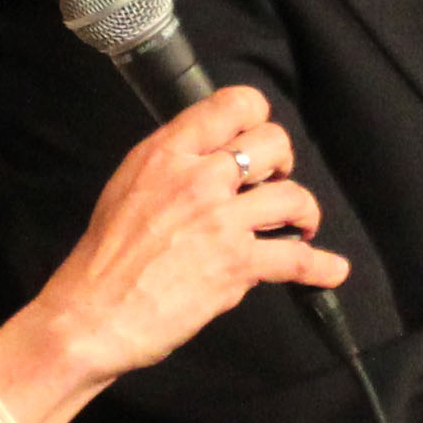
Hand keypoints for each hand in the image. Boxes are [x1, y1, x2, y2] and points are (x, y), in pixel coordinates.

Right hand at [0, 86, 348, 422]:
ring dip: (304, 213)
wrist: (91, 316)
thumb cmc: (103, 261)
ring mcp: (221, 221)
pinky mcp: (237, 264)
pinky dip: (322, 267)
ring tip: (301, 226)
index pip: (231, 106)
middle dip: (284, 163)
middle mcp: (197, 179)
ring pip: (293, 197)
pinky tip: (331, 269)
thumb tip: (213, 161)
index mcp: (166, 154)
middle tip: (278, 183)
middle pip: (273, 144)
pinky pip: (297, 259)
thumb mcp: (127, 187)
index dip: (257, 117)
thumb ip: (171, 166)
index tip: (260, 135)